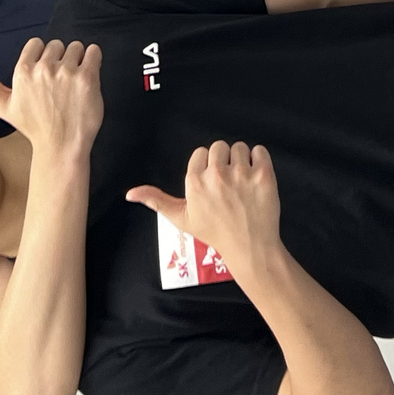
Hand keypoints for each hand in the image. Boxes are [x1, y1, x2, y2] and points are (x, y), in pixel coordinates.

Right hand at [0, 38, 103, 160]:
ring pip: (76, 47)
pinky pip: (94, 52)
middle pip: (57, 45)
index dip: (43, 58)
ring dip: (78, 61)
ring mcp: (66, 72)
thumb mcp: (3, 105)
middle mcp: (43, 69)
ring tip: (73, 84)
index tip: (46, 75)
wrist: (61, 146)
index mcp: (22, 71)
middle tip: (60, 84)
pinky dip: (94, 60)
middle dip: (61, 60)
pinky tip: (87, 77)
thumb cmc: (34, 127)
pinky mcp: (87, 78)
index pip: (37, 44)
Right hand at [127, 141, 283, 274]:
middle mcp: (216, 174)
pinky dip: (260, 160)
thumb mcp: (181, 218)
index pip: (201, 152)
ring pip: (240, 148)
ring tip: (243, 183)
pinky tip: (256, 178)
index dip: (207, 166)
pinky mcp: (263, 175)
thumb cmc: (214, 233)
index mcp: (195, 182)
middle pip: (219, 146)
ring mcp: (241, 174)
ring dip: (242, 161)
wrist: (250, 247)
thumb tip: (130, 194)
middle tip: (229, 183)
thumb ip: (156, 201)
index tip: (213, 183)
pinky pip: (260, 151)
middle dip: (224, 161)